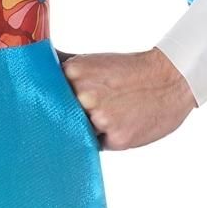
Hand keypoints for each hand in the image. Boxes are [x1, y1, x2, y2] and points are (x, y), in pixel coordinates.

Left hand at [54, 46, 195, 149]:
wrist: (172, 77)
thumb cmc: (131, 71)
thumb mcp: (95, 62)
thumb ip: (66, 72)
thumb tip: (34, 67)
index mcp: (75, 72)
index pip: (46, 97)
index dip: (51, 104)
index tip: (53, 106)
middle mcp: (83, 95)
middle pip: (60, 118)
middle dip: (69, 118)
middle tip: (94, 109)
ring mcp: (99, 117)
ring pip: (78, 134)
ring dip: (89, 130)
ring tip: (113, 114)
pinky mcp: (116, 137)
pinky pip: (97, 145)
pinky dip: (106, 138)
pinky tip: (122, 123)